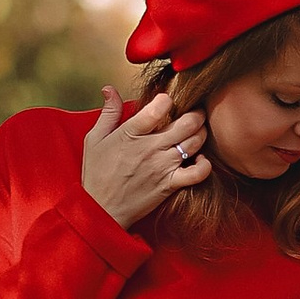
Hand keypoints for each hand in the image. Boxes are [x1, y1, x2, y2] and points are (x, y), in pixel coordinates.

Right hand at [79, 85, 212, 229]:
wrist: (101, 210)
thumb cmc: (96, 173)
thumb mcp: (94, 139)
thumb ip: (107, 113)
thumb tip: (109, 88)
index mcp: (131, 133)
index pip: (159, 107)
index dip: (167, 99)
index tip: (167, 101)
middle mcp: (150, 148)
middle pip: (187, 122)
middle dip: (196, 113)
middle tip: (195, 112)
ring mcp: (162, 167)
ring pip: (195, 142)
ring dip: (201, 133)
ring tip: (197, 132)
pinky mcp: (170, 185)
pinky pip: (197, 173)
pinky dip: (205, 165)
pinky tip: (200, 159)